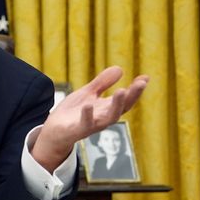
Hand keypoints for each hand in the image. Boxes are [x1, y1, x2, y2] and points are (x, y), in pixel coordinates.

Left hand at [32, 66, 148, 171]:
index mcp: (106, 109)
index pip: (125, 100)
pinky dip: (87, 116)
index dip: (136, 90)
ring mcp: (91, 125)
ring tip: (122, 91)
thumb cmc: (72, 113)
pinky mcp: (77, 130)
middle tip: (140, 83)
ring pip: (108, 118)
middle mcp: (102, 118)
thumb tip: (120, 69)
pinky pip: (84, 124)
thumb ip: (102, 83)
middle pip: (122, 108)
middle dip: (132, 96)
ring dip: (116, 105)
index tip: (145, 78)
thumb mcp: (88, 94)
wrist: (53, 131)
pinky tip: (88, 106)